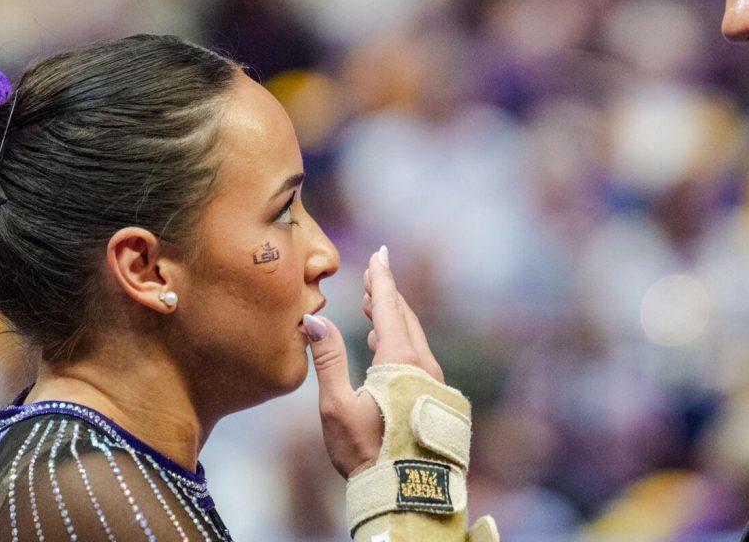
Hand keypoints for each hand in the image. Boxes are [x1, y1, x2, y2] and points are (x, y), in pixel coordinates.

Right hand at [306, 246, 443, 477]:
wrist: (406, 493)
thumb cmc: (367, 452)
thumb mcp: (338, 406)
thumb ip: (328, 359)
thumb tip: (312, 319)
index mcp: (400, 360)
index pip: (388, 307)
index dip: (381, 279)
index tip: (380, 254)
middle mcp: (424, 364)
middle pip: (405, 317)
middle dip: (387, 294)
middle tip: (373, 275)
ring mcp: (434, 382)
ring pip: (414, 337)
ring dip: (394, 318)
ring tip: (373, 307)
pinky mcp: (436, 398)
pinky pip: (420, 355)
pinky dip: (402, 340)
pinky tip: (388, 348)